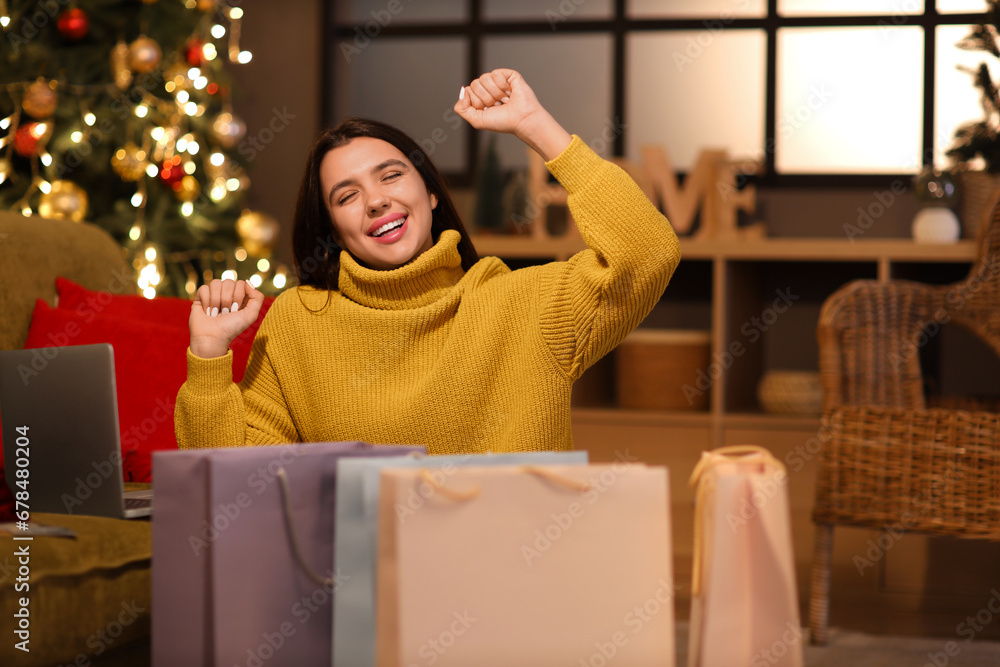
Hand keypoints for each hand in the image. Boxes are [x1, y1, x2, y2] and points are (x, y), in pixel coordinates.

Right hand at [189, 279, 264, 358]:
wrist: (212, 337)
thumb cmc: (231, 328)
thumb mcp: (251, 315)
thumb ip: (257, 297)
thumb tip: (248, 282)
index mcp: (240, 296)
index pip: (241, 283)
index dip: (238, 296)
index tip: (235, 310)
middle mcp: (227, 293)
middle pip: (228, 282)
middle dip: (227, 299)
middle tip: (225, 313)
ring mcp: (213, 294)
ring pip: (215, 283)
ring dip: (216, 300)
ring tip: (215, 313)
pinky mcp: (200, 297)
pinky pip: (204, 288)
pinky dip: (206, 301)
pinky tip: (207, 311)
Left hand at [454, 69, 571, 160]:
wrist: (522, 120)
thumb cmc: (503, 122)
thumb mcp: (477, 120)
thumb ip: (462, 108)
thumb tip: (463, 90)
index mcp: (480, 98)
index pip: (468, 91)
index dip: (476, 102)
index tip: (488, 110)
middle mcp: (488, 88)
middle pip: (474, 84)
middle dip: (485, 98)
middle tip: (497, 105)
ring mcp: (498, 81)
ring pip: (484, 78)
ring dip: (495, 93)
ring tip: (504, 100)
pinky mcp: (508, 75)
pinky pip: (495, 73)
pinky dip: (502, 85)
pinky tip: (509, 92)